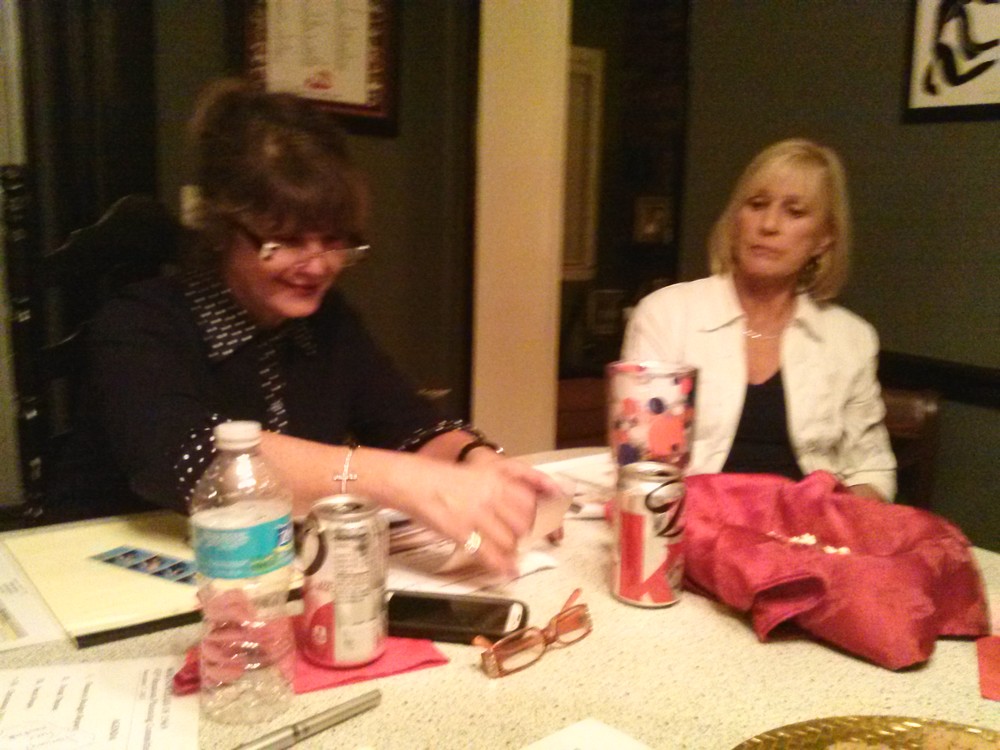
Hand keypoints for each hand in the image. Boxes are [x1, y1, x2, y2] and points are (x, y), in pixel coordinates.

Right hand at [405, 458, 562, 575]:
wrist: (411, 481)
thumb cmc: (439, 476)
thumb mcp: (476, 472)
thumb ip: (499, 484)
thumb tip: (520, 500)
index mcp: (494, 478)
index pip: (528, 498)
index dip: (535, 513)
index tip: (540, 519)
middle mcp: (490, 495)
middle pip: (523, 521)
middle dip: (525, 532)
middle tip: (521, 537)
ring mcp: (477, 515)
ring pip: (509, 539)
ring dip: (512, 549)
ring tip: (510, 553)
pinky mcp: (462, 532)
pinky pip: (490, 554)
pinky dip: (502, 566)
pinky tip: (508, 572)